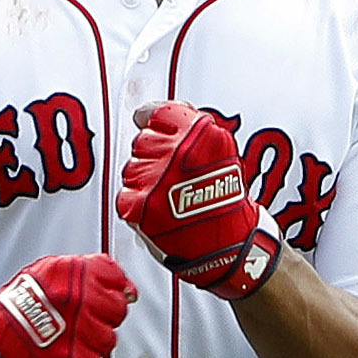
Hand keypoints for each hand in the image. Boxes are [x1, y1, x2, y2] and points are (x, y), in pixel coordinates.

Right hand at [0, 254, 134, 357]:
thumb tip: (117, 283)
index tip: (119, 293)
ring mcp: (75, 329)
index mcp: (68, 273)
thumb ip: (80, 275)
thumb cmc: (11, 309)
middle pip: (117, 308)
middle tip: (89, 320)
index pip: (113, 274)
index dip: (118, 286)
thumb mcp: (43, 274)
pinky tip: (68, 355)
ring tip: (74, 340)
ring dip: (95, 342)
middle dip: (107, 316)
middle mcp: (74, 298)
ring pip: (108, 338)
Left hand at [116, 104, 277, 299]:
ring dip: (145, 180)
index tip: (145, 120)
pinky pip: (126, 195)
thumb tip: (149, 113)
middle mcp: (174, 150)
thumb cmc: (225, 199)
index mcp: (197, 131)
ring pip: (132, 168)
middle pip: (142, 141)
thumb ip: (186, 128)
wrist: (231, 245)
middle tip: (174, 176)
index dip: (149, 118)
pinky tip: (161, 211)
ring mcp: (154, 178)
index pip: (155, 112)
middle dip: (153, 156)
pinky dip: (138, 204)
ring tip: (171, 196)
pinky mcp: (139, 205)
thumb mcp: (219, 150)